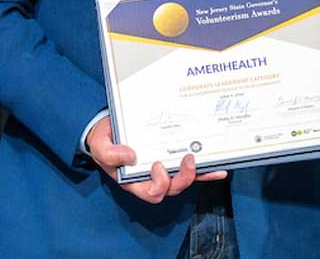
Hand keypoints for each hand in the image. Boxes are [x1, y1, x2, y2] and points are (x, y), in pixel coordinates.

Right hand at [86, 115, 226, 202]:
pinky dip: (206, 171)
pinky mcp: (173, 157)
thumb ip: (109, 153)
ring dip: (199, 174)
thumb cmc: (105, 140)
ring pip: (185, 179)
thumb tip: (130, 155)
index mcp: (134, 180)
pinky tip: (219, 167)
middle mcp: (151, 177)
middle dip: (184, 178)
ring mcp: (164, 167)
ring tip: (209, 163)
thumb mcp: (100, 145)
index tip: (157, 164)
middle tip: (189, 159)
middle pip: (172, 188)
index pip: (151, 192)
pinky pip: (191, 168)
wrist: (110, 127)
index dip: (159, 183)